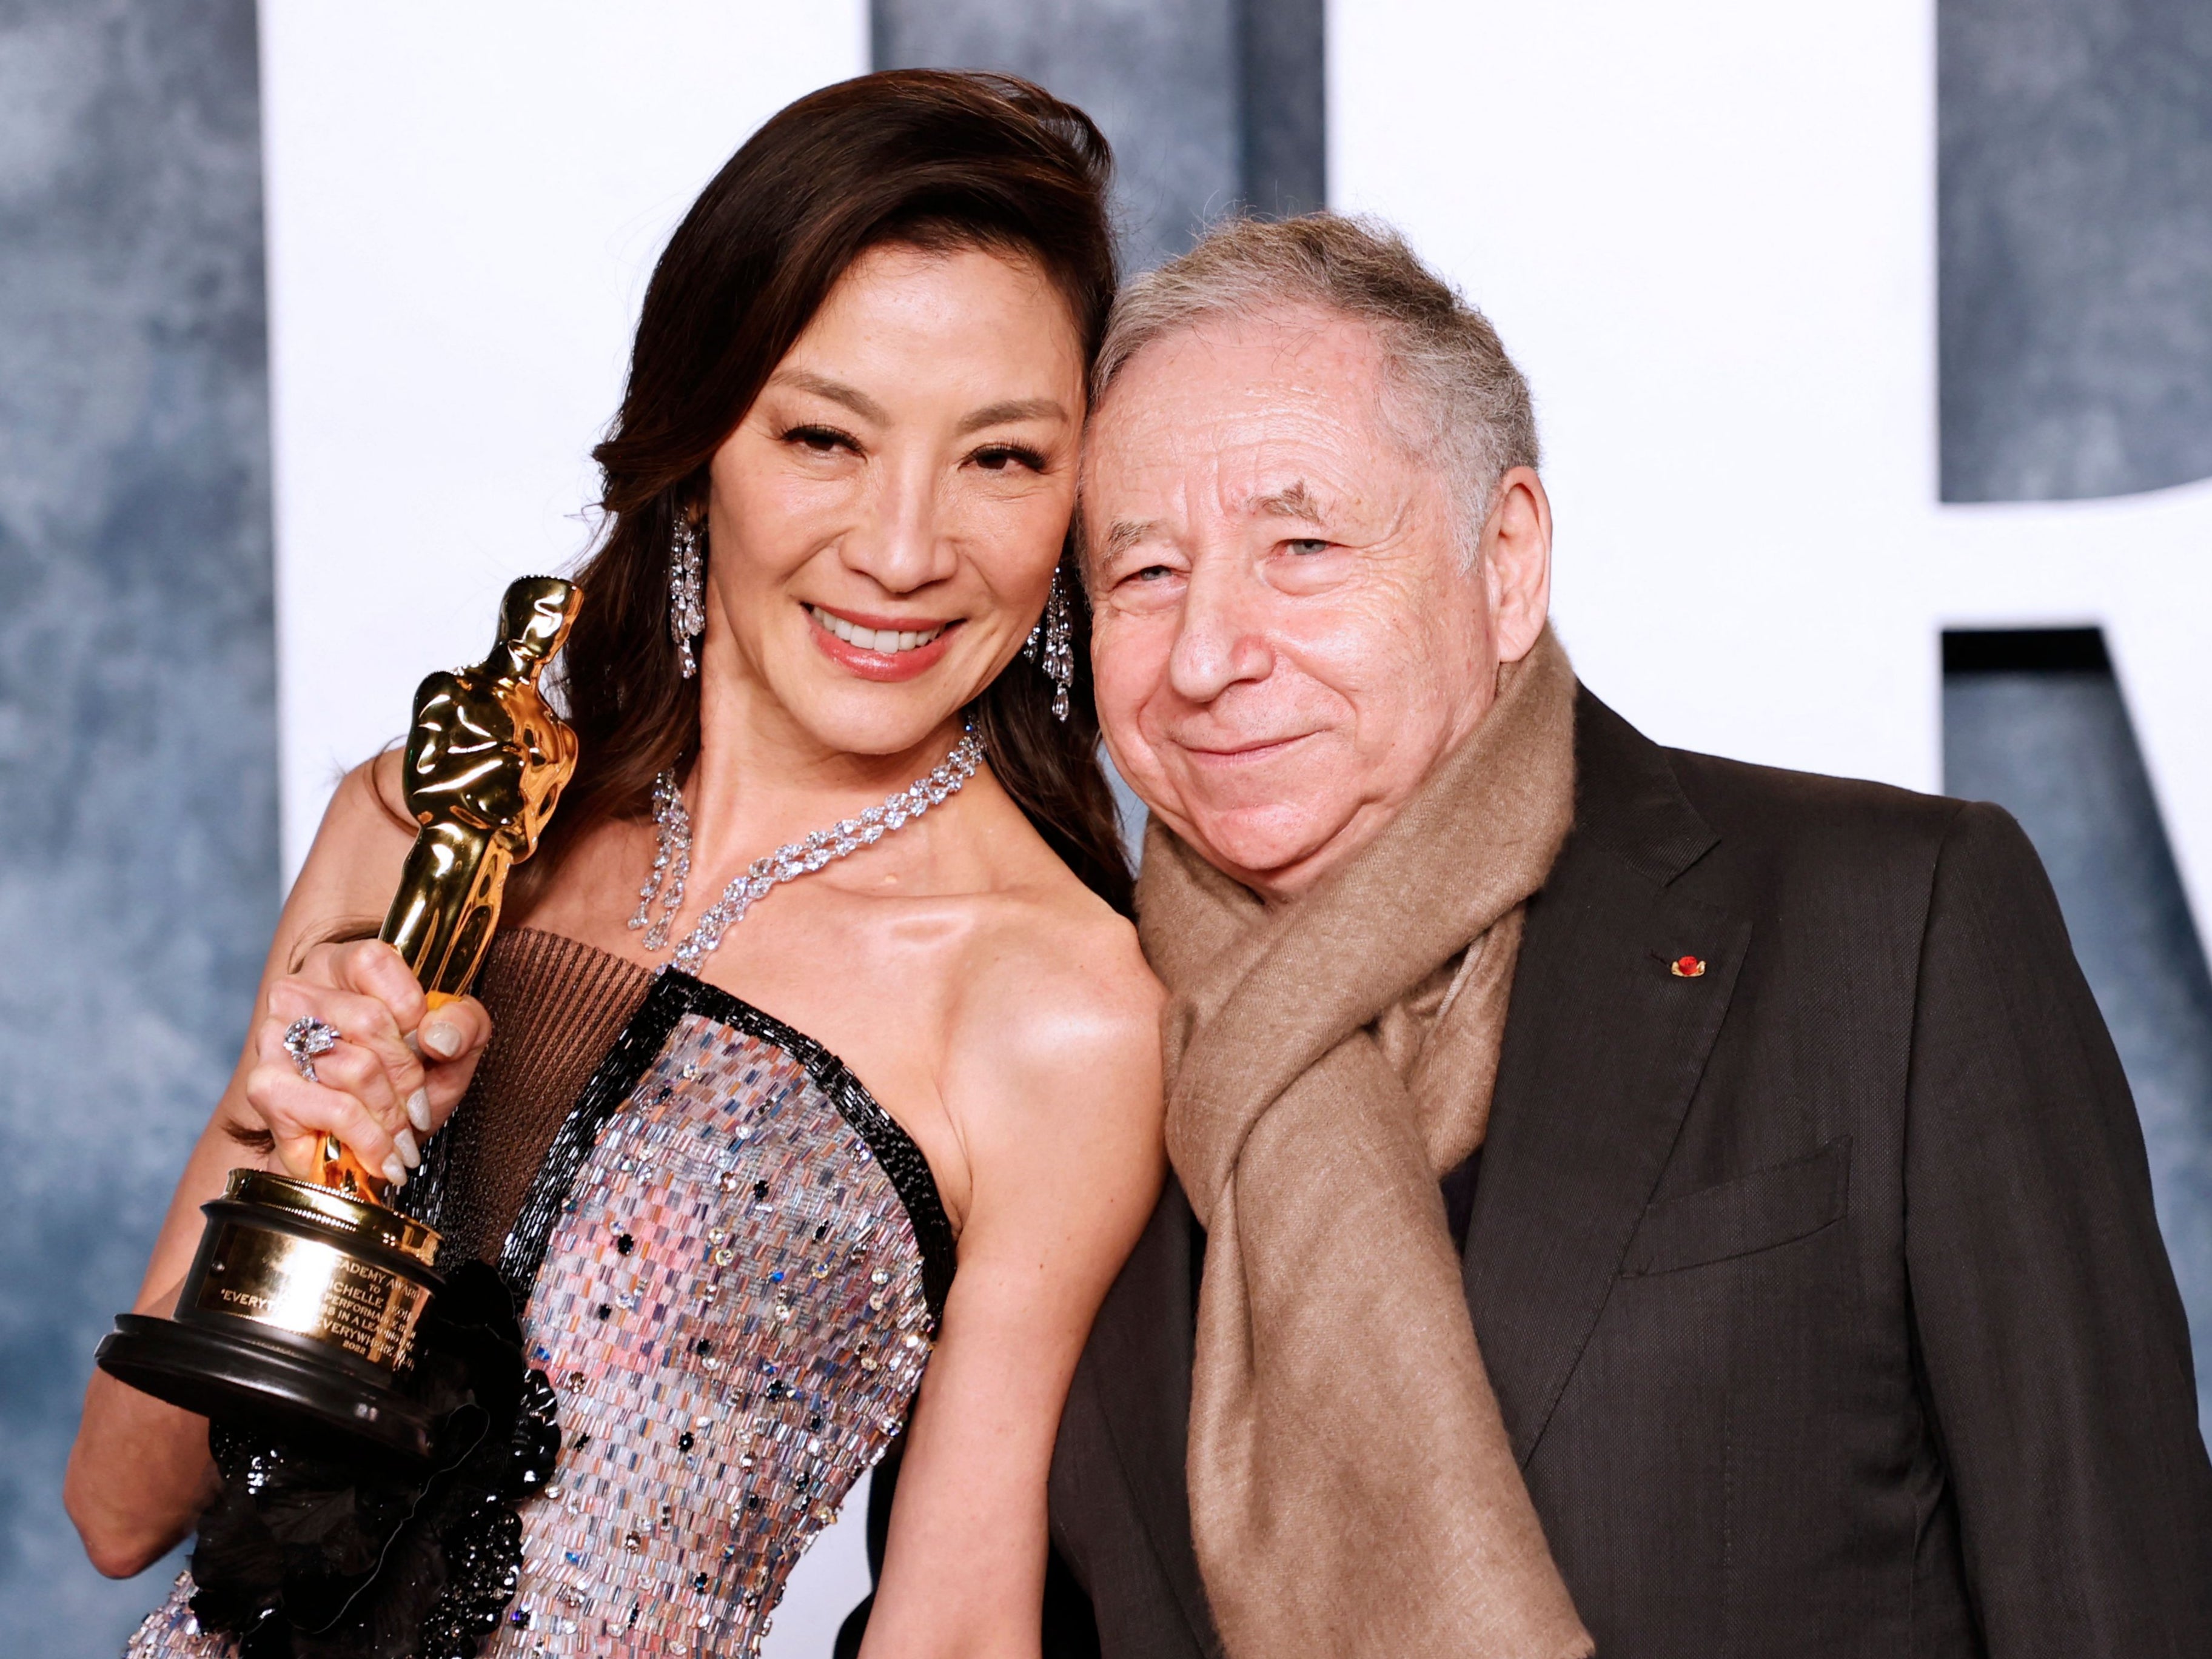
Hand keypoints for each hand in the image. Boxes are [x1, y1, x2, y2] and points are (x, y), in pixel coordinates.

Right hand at [240, 940, 491, 1187]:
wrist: (357, 1144)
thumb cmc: (402, 1083)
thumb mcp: (452, 1045)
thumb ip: (463, 1024)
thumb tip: (439, 1035)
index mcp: (340, 965)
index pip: (374, 961)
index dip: (413, 1009)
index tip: (429, 1048)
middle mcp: (297, 992)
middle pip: (368, 1020)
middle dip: (407, 1075)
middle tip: (419, 1110)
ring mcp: (273, 1038)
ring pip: (354, 1067)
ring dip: (392, 1115)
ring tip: (403, 1138)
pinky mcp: (264, 1087)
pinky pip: (335, 1110)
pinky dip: (370, 1139)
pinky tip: (382, 1155)